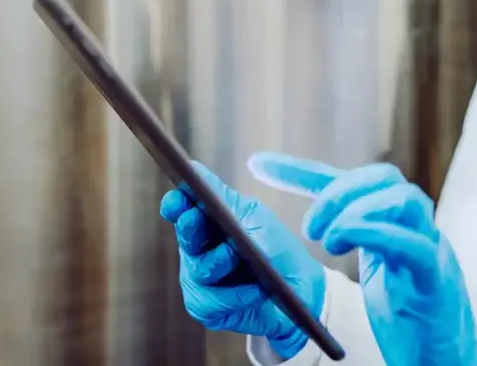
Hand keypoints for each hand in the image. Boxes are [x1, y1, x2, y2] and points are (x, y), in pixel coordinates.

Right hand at [159, 161, 324, 359]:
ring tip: (245, 262)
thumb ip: (223, 199)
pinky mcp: (207, 306)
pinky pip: (209, 301)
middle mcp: (200, 249)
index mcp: (210, 223)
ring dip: (223, 264)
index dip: (175, 204)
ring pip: (197, 271)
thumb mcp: (253, 218)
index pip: (181, 210)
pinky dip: (237, 295)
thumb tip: (194, 169)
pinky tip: (255, 291)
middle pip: (185, 236)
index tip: (176, 201)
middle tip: (196, 219)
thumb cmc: (278, 251)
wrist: (301, 293)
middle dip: (190, 228)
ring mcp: (200, 278)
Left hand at [252, 154, 476, 365]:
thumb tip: (298, 226)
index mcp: (397, 220)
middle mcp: (417, 226)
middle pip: (385, 178)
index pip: (352, 179)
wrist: (440, 357)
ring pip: (405, 199)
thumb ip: (348, 237)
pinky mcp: (436, 278)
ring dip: (358, 211)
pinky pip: (413, 244)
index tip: (257, 165)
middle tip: (309, 228)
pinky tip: (345, 244)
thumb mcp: (373, 267)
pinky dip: (377, 234)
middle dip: (339, 192)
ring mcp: (431, 248)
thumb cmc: (407, 313)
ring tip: (329, 240)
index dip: (302, 171)